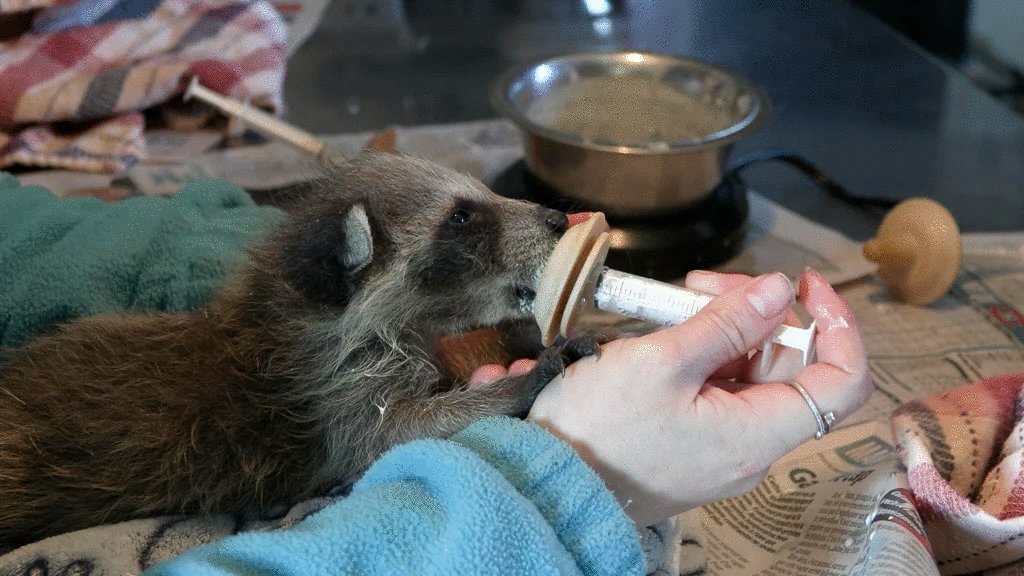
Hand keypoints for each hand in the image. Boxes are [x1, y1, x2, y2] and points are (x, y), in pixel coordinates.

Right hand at [524, 268, 870, 526]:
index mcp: (755, 433)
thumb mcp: (660, 361)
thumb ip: (727, 321)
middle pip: (787, 367)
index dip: (837, 325)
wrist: (545, 480)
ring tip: (669, 305)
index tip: (805, 285)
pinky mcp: (694, 443)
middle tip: (700, 283)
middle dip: (753, 313)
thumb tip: (780, 290)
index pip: (842, 382)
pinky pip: (716, 389)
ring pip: (748, 373)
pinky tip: (664, 334)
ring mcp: (721, 447)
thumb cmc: (595, 431)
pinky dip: (699, 354)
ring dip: (719, 328)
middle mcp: (748, 447)